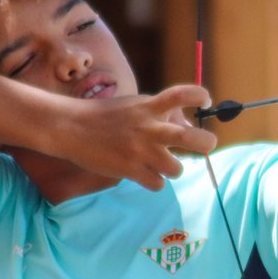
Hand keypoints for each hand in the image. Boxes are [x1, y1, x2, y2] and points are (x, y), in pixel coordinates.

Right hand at [60, 85, 218, 190]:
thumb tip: (186, 125)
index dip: (200, 96)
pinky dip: (155, 181)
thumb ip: (158, 113)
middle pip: (191, 137)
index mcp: (149, 106)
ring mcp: (140, 151)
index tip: (205, 101)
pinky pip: (158, 184)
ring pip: (177, 169)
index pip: (182, 94)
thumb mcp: (133, 106)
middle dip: (206, 143)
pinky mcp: (130, 170)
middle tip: (207, 144)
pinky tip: (144, 173)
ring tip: (162, 164)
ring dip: (173, 168)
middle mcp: (148, 127)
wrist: (70, 127)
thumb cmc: (104, 115)